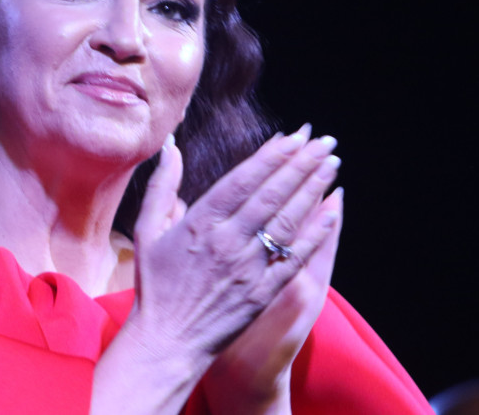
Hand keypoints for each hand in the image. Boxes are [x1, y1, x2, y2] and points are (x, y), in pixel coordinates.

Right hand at [91, 127, 341, 413]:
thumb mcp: (146, 231)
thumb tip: (171, 146)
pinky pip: (295, 257)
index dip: (272, 156)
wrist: (166, 342)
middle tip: (324, 141)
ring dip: (313, 189)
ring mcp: (247, 268)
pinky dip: (316, 233)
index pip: (243, 180)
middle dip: (301, 163)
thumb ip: (161, 186)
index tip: (294, 136)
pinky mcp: (263, 292)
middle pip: (272, 194)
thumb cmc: (155, 286)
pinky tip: (332, 211)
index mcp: (199, 223)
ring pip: (288, 220)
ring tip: (331, 164)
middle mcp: (227, 241)